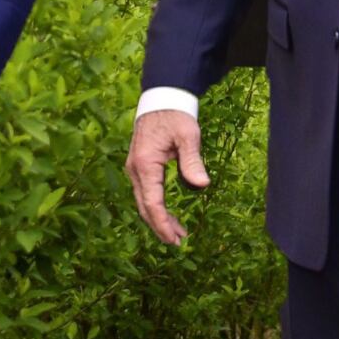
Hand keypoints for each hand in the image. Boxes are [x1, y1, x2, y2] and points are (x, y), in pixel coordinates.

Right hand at [125, 109, 209, 244]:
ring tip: (178, 233)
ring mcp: (135, 168)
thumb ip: (192, 161)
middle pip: (145, 206)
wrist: (161, 97)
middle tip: (179, 241)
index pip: (152, 202)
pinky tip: (168, 215)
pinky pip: (145, 193)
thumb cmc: (176, 115)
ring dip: (158, 218)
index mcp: (145, 164)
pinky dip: (156, 207)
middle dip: (160, 226)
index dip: (162, 223)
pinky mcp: (139, 167)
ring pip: (144, 201)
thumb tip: (202, 185)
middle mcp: (135, 169)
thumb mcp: (188, 135)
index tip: (174, 238)